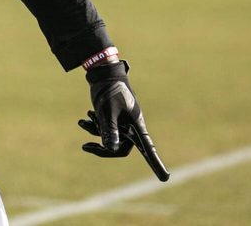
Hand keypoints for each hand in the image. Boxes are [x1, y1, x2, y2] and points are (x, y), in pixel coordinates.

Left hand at [79, 59, 168, 181]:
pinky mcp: (115, 119)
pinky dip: (95, 126)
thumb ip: (110, 130)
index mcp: (136, 125)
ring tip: (85, 120)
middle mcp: (132, 127)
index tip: (165, 178)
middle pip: (120, 149)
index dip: (156, 164)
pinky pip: (106, 130)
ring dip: (96, 133)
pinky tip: (85, 118)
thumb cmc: (109, 90)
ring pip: (111, 139)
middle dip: (103, 148)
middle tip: (86, 147)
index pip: (148, 149)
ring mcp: (124, 124)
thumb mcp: (107, 111)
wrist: (104, 73)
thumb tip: (112, 150)